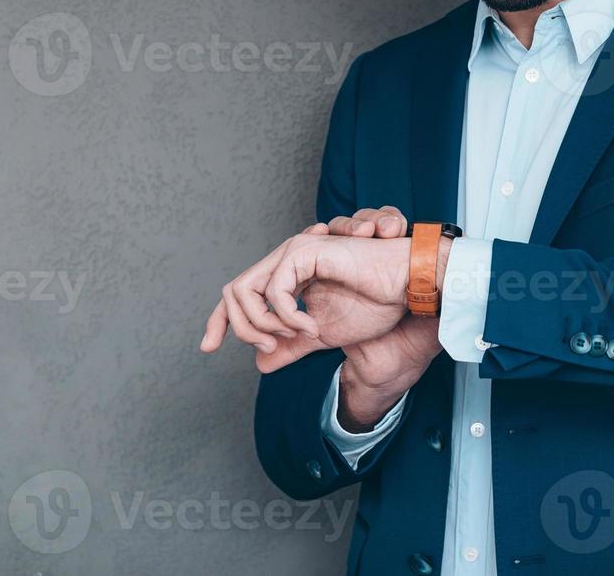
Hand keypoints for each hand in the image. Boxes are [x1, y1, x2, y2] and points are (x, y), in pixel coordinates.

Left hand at [198, 221, 410, 362]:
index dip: (219, 321)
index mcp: (286, 275)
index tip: (208, 348)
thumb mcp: (321, 334)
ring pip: (244, 292)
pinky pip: (275, 291)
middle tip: (270, 347)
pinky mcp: (304, 251)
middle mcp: (284, 259)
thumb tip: (260, 362)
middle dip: (240, 328)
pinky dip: (286, 317)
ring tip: (296, 336)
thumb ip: (290, 345)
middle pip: (232, 294)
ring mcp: (292, 252)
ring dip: (263, 324)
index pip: (238, 295)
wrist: (404, 289)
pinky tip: (311, 327)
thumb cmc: (373, 303)